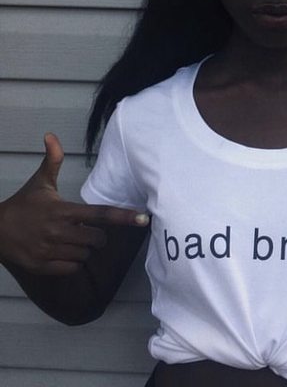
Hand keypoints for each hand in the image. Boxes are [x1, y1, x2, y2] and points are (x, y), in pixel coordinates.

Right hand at [0, 133, 148, 274]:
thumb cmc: (23, 205)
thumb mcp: (40, 182)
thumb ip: (52, 160)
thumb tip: (51, 135)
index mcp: (63, 210)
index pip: (101, 214)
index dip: (125, 217)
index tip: (144, 219)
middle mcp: (59, 231)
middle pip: (98, 239)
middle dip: (98, 236)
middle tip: (86, 229)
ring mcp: (50, 250)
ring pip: (86, 255)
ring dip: (85, 249)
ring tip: (71, 239)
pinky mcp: (43, 266)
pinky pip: (72, 268)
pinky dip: (73, 262)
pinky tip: (63, 252)